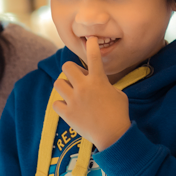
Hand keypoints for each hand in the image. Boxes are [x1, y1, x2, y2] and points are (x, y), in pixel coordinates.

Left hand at [53, 36, 131, 150]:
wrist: (114, 136)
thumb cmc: (119, 114)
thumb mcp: (118, 94)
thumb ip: (105, 85)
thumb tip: (98, 83)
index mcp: (98, 80)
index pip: (94, 57)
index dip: (91, 45)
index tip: (90, 39)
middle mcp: (83, 87)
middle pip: (67, 66)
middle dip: (71, 70)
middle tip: (77, 78)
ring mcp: (74, 100)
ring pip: (58, 83)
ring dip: (64, 86)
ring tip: (71, 93)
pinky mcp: (67, 113)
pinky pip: (56, 103)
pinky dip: (61, 105)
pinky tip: (68, 108)